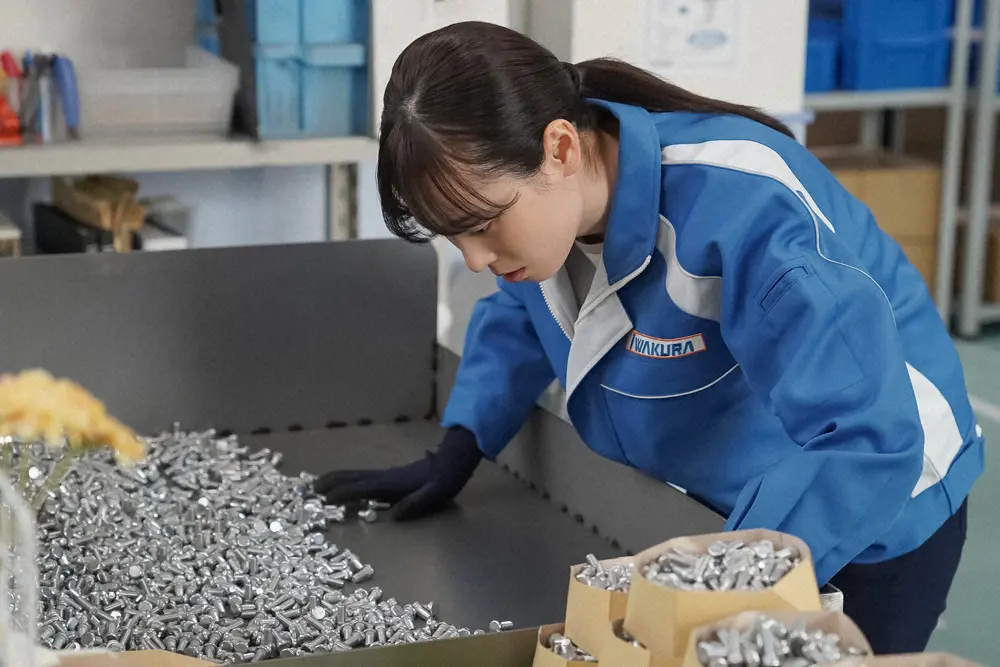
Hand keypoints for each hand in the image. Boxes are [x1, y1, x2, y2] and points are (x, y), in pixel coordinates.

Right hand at [313, 426, 482, 519]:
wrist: (453, 461)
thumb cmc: (445, 479)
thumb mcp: (435, 493)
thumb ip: (416, 503)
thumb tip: (395, 515)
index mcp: (392, 483)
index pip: (362, 488)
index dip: (343, 494)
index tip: (324, 500)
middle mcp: (384, 477)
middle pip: (351, 477)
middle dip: (330, 482)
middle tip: (309, 489)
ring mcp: (385, 475)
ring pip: (354, 475)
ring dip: (334, 479)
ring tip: (316, 485)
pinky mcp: (389, 476)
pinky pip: (362, 477)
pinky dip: (346, 479)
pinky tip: (344, 484)